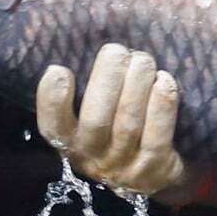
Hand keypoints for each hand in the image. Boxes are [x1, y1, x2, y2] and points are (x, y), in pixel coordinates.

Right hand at [36, 44, 191, 197]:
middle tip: (117, 51)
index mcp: (69, 142)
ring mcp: (124, 166)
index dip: (52, 100)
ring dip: (136, 85)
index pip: (52, 127)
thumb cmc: (114, 131)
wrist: (151, 176)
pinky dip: (161, 106)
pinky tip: (164, 80)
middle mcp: (93, 157)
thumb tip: (83, 39)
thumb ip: (85, 88)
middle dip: (107, 80)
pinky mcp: (154, 169)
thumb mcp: (89, 118)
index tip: (60, 70)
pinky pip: (158, 137)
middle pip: (96, 121)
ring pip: (128, 125)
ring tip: (142, 59)